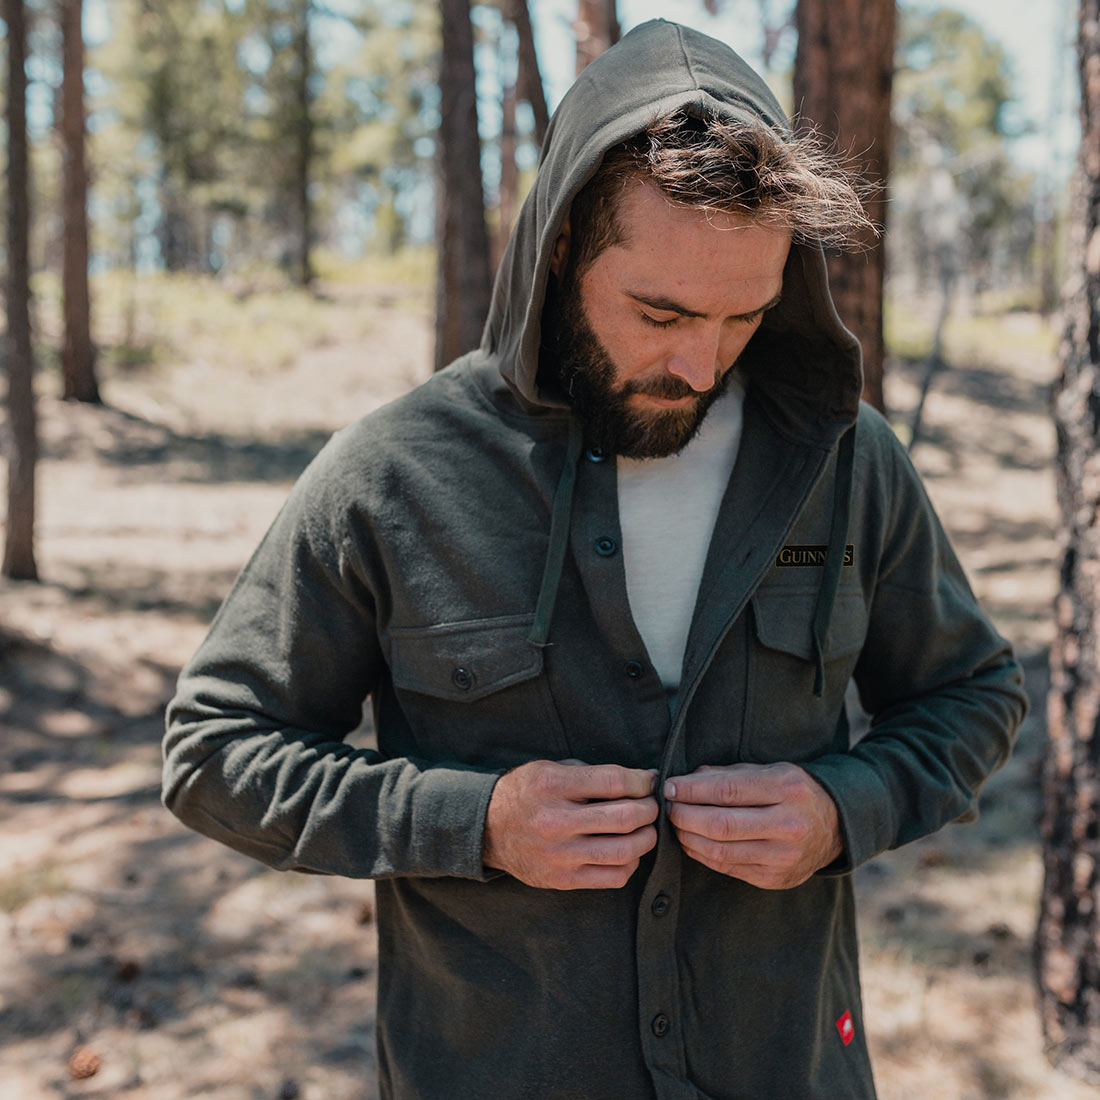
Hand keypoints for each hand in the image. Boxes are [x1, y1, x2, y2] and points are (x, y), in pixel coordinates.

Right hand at [483, 760, 658, 889]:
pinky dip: (631, 863)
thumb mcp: (550, 768)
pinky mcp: (562, 880)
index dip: (643, 781)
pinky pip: (613, 877)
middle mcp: (556, 821)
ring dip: (646, 838)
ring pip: (625, 851)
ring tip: (645, 829)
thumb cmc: (525, 793)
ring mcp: (560, 855)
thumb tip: (639, 780)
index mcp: (553, 785)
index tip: (650, 781)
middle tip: (652, 805)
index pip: (616, 782)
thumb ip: (591, 774)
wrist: (487, 828)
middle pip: (626, 817)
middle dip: (650, 809)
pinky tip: (628, 851)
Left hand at [664, 763, 842, 889]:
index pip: (727, 790)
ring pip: (721, 851)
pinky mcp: (776, 879)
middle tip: (668, 808)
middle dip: (685, 816)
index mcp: (786, 788)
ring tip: (676, 825)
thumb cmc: (793, 792)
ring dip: (689, 838)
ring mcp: (784, 857)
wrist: (836, 826)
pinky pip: (728, 868)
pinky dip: (703, 855)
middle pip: (721, 825)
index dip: (691, 790)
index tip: (670, 786)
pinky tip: (693, 842)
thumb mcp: (769, 771)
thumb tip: (685, 780)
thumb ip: (728, 774)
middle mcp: (788, 825)